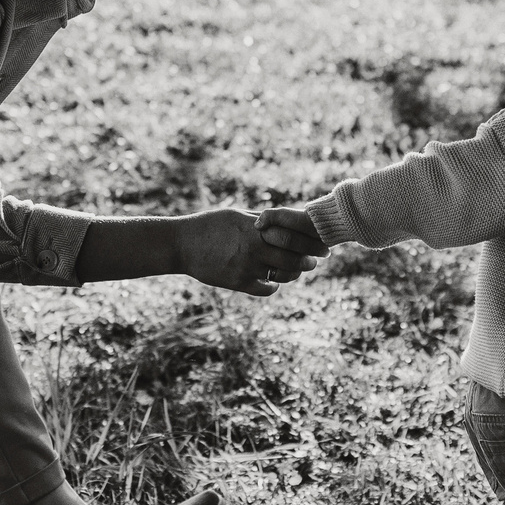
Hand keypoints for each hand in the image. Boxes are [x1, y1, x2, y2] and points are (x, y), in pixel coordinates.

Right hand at [177, 208, 320, 296]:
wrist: (181, 244)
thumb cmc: (209, 225)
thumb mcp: (236, 215)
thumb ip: (260, 219)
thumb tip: (284, 219)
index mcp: (255, 228)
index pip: (293, 233)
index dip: (312, 239)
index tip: (322, 242)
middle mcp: (253, 247)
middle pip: (294, 255)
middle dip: (310, 258)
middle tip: (317, 259)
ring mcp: (246, 267)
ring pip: (284, 274)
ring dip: (295, 273)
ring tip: (298, 269)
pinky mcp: (238, 283)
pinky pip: (266, 289)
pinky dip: (274, 286)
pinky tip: (273, 281)